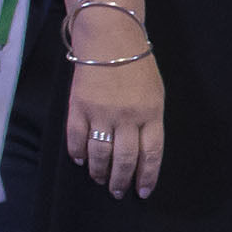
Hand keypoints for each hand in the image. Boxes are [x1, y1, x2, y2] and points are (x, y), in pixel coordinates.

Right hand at [68, 53, 165, 198]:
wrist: (110, 39)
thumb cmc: (137, 66)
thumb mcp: (155, 93)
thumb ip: (150, 121)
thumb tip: (143, 153)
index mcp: (152, 113)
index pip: (152, 153)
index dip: (147, 176)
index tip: (143, 192)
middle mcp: (127, 116)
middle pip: (125, 159)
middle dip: (121, 181)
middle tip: (118, 192)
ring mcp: (101, 112)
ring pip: (99, 153)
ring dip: (99, 172)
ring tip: (100, 180)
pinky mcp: (78, 107)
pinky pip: (76, 138)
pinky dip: (77, 153)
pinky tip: (80, 160)